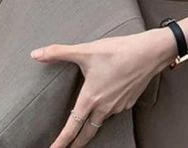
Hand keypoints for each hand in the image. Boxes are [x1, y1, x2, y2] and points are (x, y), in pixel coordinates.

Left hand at [30, 28, 176, 147]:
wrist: (151, 52)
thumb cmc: (120, 51)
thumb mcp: (87, 50)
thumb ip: (59, 52)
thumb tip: (36, 54)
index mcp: (91, 98)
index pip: (72, 127)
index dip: (61, 142)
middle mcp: (105, 106)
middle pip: (87, 133)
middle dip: (77, 143)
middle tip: (69, 147)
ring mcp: (119, 105)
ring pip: (102, 120)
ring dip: (94, 123)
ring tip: (88, 118)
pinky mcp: (131, 100)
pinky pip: (116, 110)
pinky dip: (109, 110)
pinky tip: (109, 99)